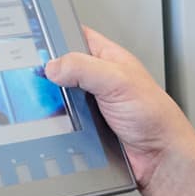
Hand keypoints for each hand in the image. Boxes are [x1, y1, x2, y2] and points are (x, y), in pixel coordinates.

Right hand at [45, 26, 194, 195]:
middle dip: (48, 74)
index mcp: (108, 58)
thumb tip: (54, 65)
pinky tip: (54, 123)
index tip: (34, 40)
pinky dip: (56, 123)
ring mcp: (90, 104)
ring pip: (59, 97)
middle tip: (36, 77)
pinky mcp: (86, 128)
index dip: (56, 35)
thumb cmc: (155, 117)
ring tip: (47, 102)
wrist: (160, 160)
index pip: (76, 36)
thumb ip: (85, 67)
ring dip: (52, 101)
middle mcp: (98, 79)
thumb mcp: (118, 81)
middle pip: (61, 69)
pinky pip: (62, 121)